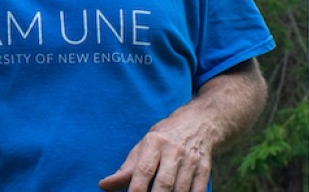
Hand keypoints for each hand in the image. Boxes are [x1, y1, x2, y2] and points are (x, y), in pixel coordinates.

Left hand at [98, 117, 212, 191]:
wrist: (199, 122)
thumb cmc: (164, 137)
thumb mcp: (143, 146)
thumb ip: (126, 169)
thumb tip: (103, 186)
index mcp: (154, 143)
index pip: (143, 170)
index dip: (136, 189)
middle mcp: (174, 150)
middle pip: (164, 183)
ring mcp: (191, 159)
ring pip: (181, 189)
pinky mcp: (205, 168)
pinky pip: (198, 190)